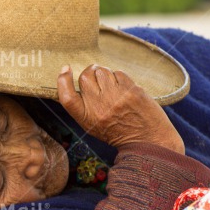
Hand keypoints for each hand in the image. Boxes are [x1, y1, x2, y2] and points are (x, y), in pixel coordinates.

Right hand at [57, 64, 184, 153]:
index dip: (63, 80)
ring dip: (105, 74)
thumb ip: (82, 106)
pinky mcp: (131, 91)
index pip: (67, 97)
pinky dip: (119, 78)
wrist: (147, 140)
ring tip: (112, 86)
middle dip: (89, 72)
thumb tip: (73, 77)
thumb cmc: (117, 132)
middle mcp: (98, 108)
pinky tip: (123, 89)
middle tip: (96, 77)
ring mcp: (115, 98)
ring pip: (102, 71)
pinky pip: (118, 73)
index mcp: (86, 118)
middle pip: (85, 77)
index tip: (65, 69)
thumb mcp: (92, 125)